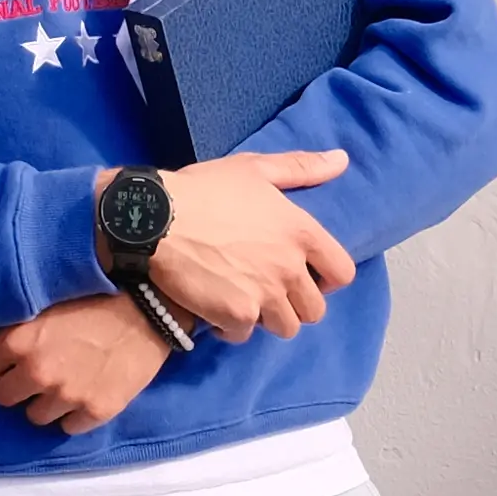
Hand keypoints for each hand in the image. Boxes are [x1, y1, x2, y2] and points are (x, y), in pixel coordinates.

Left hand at [0, 291, 171, 432]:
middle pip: (3, 397)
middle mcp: (38, 372)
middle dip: (18, 384)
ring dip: (45, 401)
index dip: (1, 360)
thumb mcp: (44, 296)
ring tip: (66, 379)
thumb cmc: (96, 294)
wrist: (153, 305)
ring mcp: (67, 395)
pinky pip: (68, 427)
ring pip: (35, 416)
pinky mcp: (95, 411)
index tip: (17, 353)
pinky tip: (87, 390)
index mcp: (19, 341)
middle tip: (40, 368)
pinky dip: (75, 414)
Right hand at [146, 147, 355, 339]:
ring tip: (244, 299)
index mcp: (300, 232)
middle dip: (294, 303)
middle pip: (314, 310)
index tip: (307, 276)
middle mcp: (289, 267)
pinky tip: (216, 308)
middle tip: (268, 290)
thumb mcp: (254, 168)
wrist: (154, 220)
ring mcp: (265, 295)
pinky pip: (245, 335)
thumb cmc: (203, 190)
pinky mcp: (237, 316)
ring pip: (285, 327)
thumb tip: (341, 160)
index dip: (327, 279)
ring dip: (267, 318)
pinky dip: (231, 326)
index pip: (342, 272)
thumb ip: (301, 168)